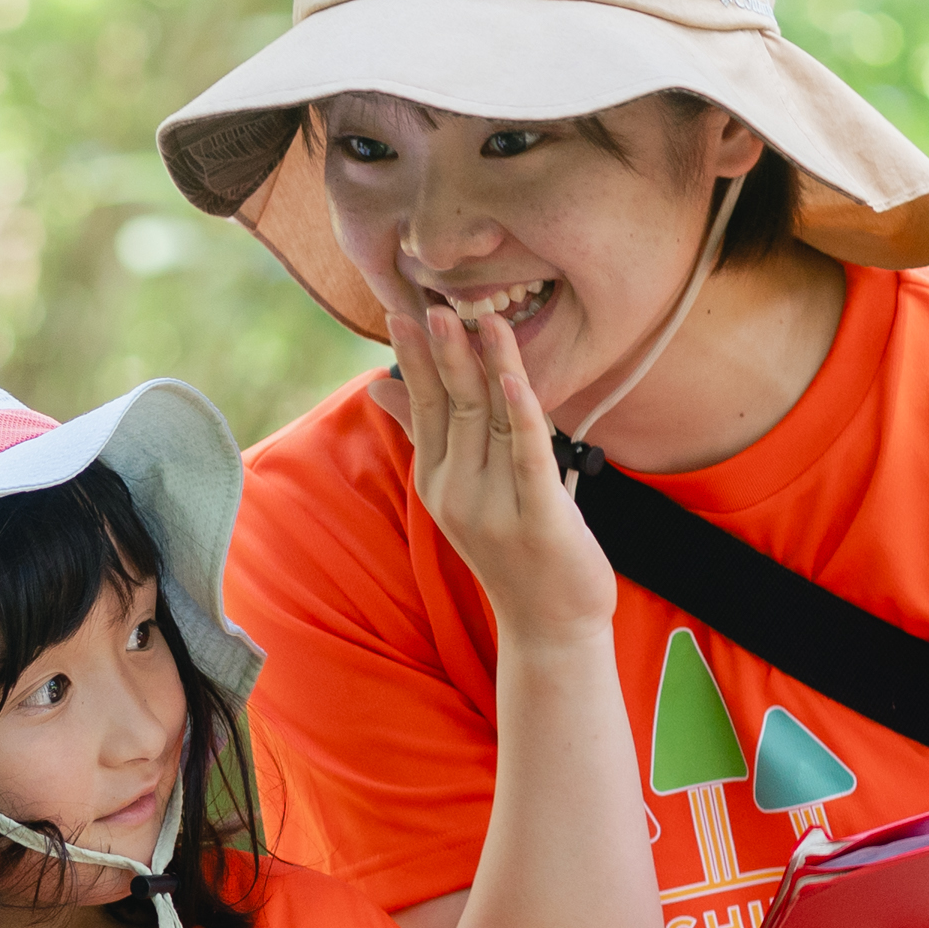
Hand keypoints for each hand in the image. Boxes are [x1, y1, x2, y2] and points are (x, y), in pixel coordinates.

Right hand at [399, 298, 614, 645]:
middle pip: (453, 407)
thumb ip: (426, 434)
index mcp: (438, 480)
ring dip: (486, 366)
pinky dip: (523, 417)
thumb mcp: (462, 490)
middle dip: (444, 353)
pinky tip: (515, 381)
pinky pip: (528, 458)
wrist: (549, 624)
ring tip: (477, 318)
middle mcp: (457, 491)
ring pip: (490, 422)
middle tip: (434, 303)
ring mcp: (494, 508)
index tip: (403, 309)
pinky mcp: (537, 520)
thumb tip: (379, 387)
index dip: (416, 357)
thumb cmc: (513, 549)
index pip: (423, 406)